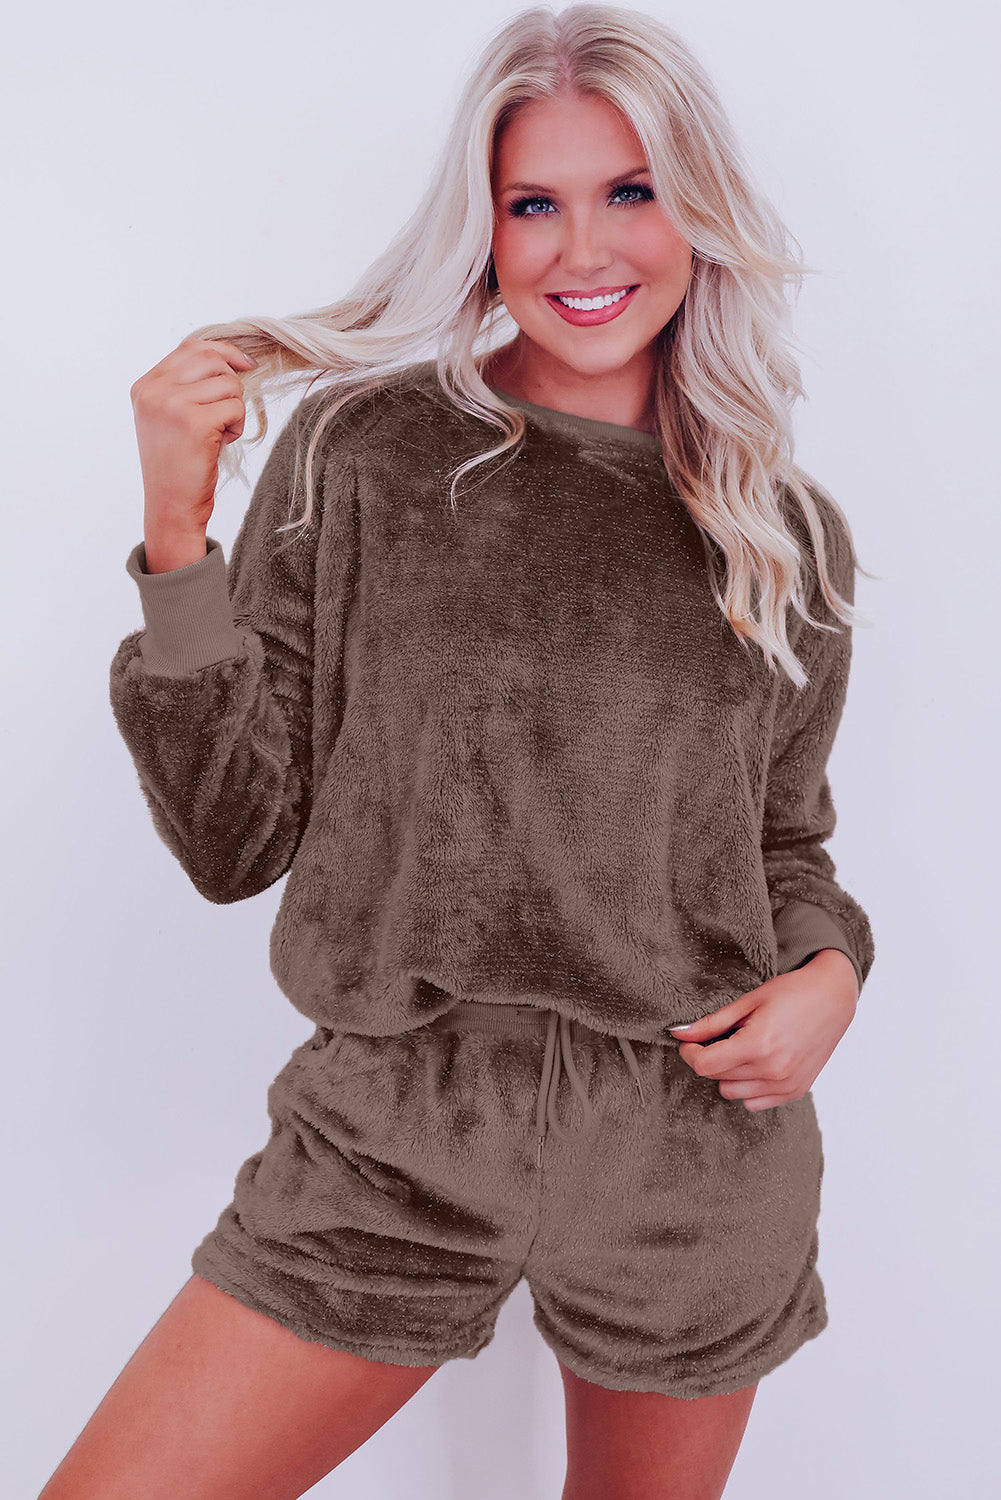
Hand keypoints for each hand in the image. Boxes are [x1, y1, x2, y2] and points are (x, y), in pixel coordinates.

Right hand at [130, 336, 257, 561]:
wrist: (171, 506)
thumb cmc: (178, 464)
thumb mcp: (171, 417)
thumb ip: (187, 385)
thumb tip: (233, 357)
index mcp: (145, 386)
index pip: (191, 347)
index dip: (224, 351)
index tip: (246, 364)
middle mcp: (154, 391)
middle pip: (213, 359)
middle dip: (231, 384)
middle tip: (224, 415)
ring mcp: (172, 404)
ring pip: (229, 384)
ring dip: (234, 409)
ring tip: (219, 433)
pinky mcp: (195, 422)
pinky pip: (236, 407)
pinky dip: (237, 426)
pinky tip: (222, 443)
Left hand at [668, 949, 859, 1110]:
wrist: (833, 998)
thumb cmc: (790, 993)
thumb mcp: (747, 1002)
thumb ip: (711, 1023)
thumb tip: (678, 1034)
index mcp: (757, 1046)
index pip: (704, 1065)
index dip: (690, 1052)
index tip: (690, 1041)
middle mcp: (772, 1071)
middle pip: (717, 1078)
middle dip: (711, 1058)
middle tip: (723, 1037)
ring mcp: (786, 1085)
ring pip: (733, 1092)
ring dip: (729, 1074)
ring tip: (743, 1048)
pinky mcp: (796, 1091)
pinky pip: (754, 1102)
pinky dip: (748, 1087)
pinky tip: (757, 1063)